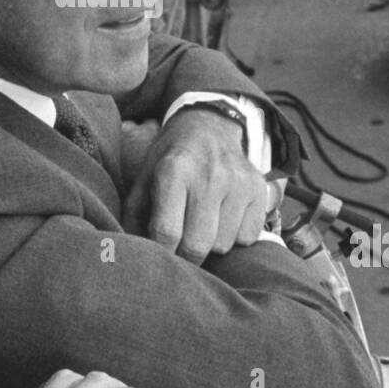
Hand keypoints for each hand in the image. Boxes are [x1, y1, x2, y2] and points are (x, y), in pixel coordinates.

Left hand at [121, 107, 269, 262]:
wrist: (208, 127)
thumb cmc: (170, 160)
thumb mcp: (143, 179)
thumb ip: (133, 217)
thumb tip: (129, 255)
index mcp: (174, 171)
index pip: (167, 231)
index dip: (161, 254)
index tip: (159, 260)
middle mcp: (210, 175)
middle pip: (198, 244)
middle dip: (186, 257)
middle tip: (179, 251)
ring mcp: (238, 182)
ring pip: (224, 245)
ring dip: (210, 246)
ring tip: (201, 228)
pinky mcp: (259, 189)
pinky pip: (247, 237)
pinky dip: (234, 238)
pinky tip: (223, 220)